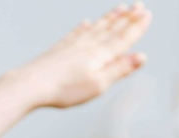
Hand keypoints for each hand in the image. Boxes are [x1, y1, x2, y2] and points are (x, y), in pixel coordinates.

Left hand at [5, 3, 151, 110]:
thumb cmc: (64, 89)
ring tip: (119, 8)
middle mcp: (88, 46)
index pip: (123, 39)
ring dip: (109, 18)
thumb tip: (141, 57)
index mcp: (100, 55)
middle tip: (138, 6)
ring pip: (95, 28)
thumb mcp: (98, 84)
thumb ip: (120, 69)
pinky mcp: (59, 49)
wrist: (31, 84)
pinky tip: (85, 23)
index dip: (136, 27)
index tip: (147, 14)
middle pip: (111, 29)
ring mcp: (73, 45)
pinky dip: (82, 27)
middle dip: (127, 18)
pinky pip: (75, 34)